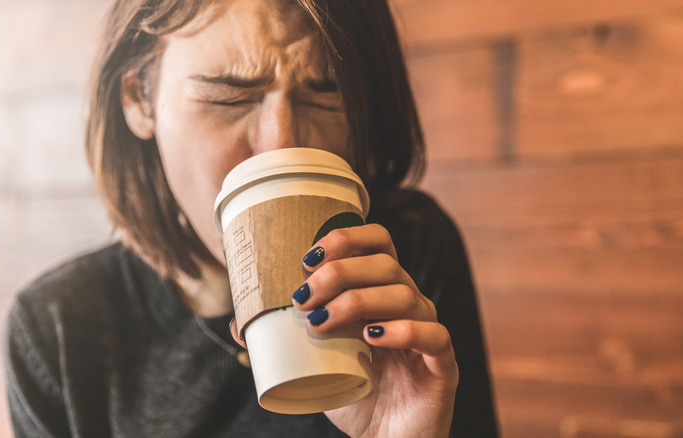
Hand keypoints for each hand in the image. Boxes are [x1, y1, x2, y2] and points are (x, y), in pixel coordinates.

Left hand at [292, 224, 458, 437]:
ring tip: (321, 324)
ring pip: (405, 295)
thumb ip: (284, 340)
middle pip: (386, 264)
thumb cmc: (353, 396)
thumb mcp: (314, 363)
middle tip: (304, 298)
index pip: (378, 243)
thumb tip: (240, 324)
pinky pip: (433, 335)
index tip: (307, 258)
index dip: (347, 238)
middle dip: (340, 272)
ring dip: (358, 301)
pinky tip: (371, 337)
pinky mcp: (442, 365)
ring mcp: (428, 332)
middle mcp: (410, 305)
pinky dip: (402, 330)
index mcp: (383, 293)